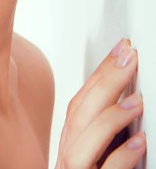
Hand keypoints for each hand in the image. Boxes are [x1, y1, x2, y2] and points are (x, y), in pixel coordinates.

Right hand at [55, 39, 145, 167]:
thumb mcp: (100, 154)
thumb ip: (106, 130)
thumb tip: (131, 97)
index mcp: (71, 144)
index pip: (80, 101)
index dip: (100, 73)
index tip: (122, 50)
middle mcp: (69, 157)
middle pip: (78, 114)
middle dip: (104, 82)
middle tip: (129, 58)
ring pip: (82, 140)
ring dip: (110, 116)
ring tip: (137, 100)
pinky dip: (120, 156)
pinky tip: (139, 142)